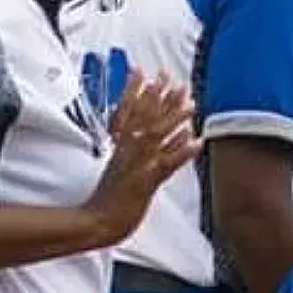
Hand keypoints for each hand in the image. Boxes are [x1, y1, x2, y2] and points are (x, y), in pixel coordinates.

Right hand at [83, 69, 201, 245]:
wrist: (96, 221)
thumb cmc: (108, 198)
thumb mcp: (117, 167)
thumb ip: (128, 148)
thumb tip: (142, 134)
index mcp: (120, 147)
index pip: (126, 111)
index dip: (135, 89)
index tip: (143, 71)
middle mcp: (128, 152)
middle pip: (144, 117)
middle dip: (160, 96)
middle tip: (174, 78)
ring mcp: (137, 166)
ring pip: (156, 136)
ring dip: (173, 118)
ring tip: (190, 103)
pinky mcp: (145, 183)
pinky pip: (165, 165)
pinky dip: (181, 152)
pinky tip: (195, 142)